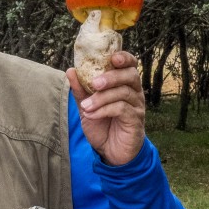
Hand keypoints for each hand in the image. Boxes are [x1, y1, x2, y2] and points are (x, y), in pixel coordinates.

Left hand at [67, 50, 145, 165]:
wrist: (110, 151)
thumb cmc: (102, 125)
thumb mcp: (87, 106)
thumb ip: (81, 89)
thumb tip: (71, 70)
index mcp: (125, 84)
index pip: (130, 64)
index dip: (124, 57)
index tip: (112, 57)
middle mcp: (135, 92)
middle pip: (130, 75)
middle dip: (111, 77)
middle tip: (94, 83)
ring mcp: (137, 106)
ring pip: (124, 93)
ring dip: (102, 98)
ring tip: (85, 106)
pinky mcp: (135, 120)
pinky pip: (122, 109)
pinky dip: (104, 110)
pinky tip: (91, 115)